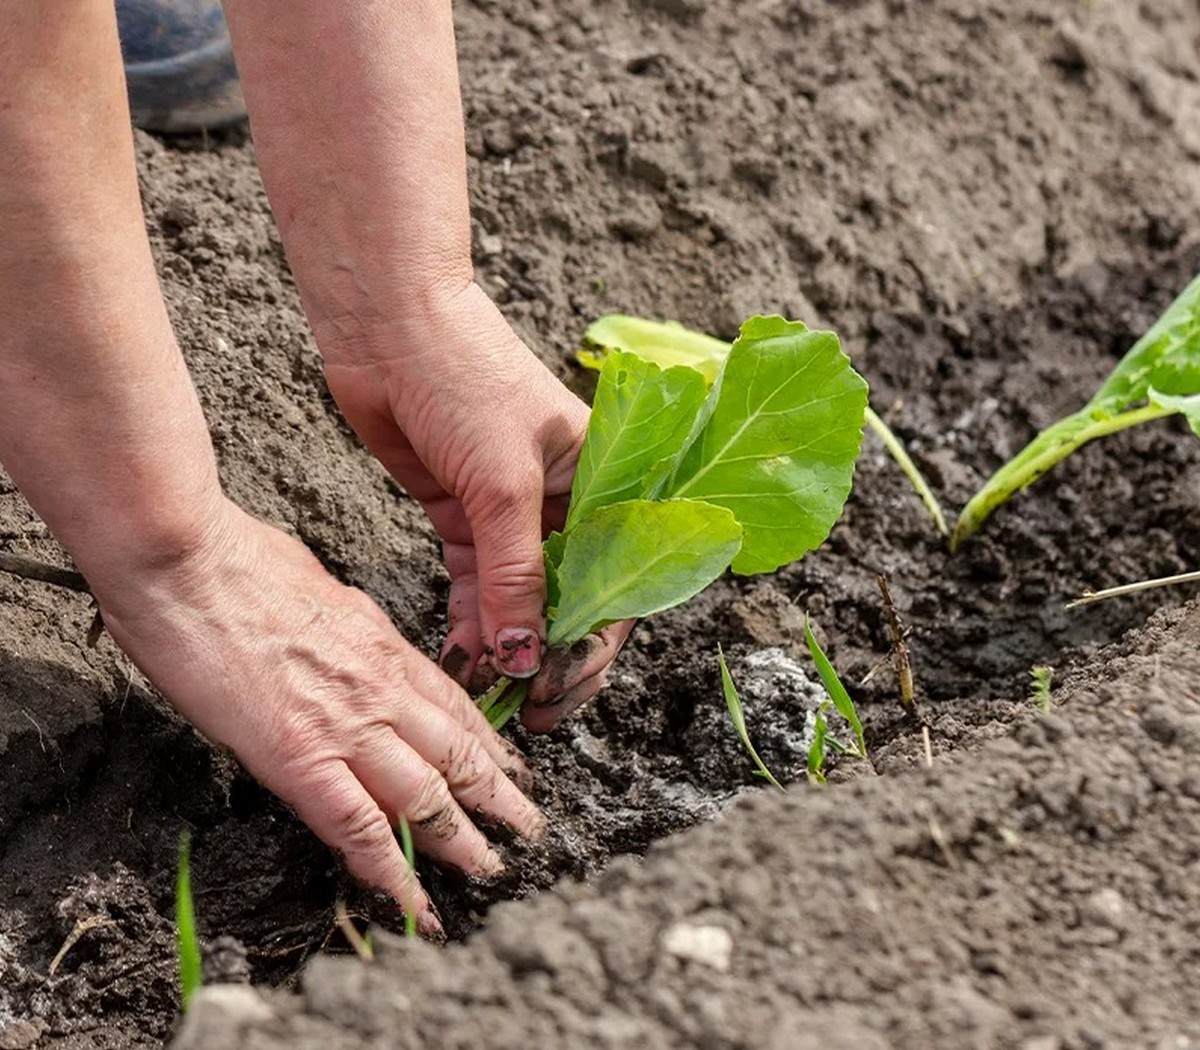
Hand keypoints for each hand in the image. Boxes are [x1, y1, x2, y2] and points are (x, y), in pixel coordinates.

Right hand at [93, 499, 541, 935]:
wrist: (187, 562)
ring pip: (429, 794)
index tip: (510, 768)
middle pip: (458, 752)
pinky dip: (394, 871)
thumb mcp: (319, 587)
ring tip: (493, 871)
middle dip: (500, 796)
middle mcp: (381, 686)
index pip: (454, 704)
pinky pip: (361, 826)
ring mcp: (349, 724)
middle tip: (528, 827)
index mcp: (381, 643)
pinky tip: (416, 904)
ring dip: (465, 840)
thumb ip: (346, 622)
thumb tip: (346, 634)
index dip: (489, 742)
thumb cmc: (236, 562)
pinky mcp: (302, 758)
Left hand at [321, 282, 627, 728]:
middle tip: (530, 711)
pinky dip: (469, 624)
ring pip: (520, 602)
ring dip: (506, 649)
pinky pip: (476, 587)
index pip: (617, 582)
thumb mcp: (503, 483)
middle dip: (552, 658)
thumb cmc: (465, 378)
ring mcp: (511, 515)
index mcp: (603, 485)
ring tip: (489, 694)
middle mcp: (566, 505)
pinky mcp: (464, 518)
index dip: (594, 644)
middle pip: (572, 601)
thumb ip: (515, 575)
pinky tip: (460, 658)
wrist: (388, 327)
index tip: (561, 689)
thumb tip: (526, 658)